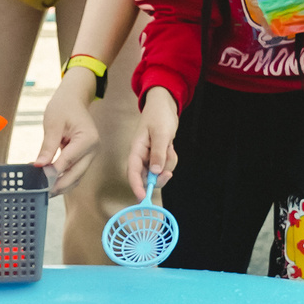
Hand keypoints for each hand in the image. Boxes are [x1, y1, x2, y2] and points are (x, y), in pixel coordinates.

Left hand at [35, 74, 101, 194]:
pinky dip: (63, 178)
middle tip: (42, 193)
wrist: (73, 99)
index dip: (54, 172)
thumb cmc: (64, 107)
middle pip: (76, 174)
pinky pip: (75, 171)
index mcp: (88, 138)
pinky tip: (49, 182)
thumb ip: (48, 146)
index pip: (69, 160)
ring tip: (44, 191)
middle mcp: (93, 149)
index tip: (40, 182)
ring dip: (62, 185)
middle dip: (59, 185)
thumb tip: (39, 165)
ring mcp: (90, 154)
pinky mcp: (85, 157)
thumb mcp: (53, 123)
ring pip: (77, 176)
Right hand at [126, 86, 180, 200]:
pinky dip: (171, 160)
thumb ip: (158, 153)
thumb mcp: (160, 133)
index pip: (132, 172)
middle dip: (158, 178)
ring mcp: (150, 157)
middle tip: (169, 174)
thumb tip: (156, 172)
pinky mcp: (158, 156)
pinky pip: (165, 166)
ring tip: (170, 147)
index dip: (136, 186)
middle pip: (146, 177)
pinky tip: (171, 147)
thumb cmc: (159, 116)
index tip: (143, 197)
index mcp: (136, 150)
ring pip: (158, 173)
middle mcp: (141, 156)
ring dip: (168, 164)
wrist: (164, 106)